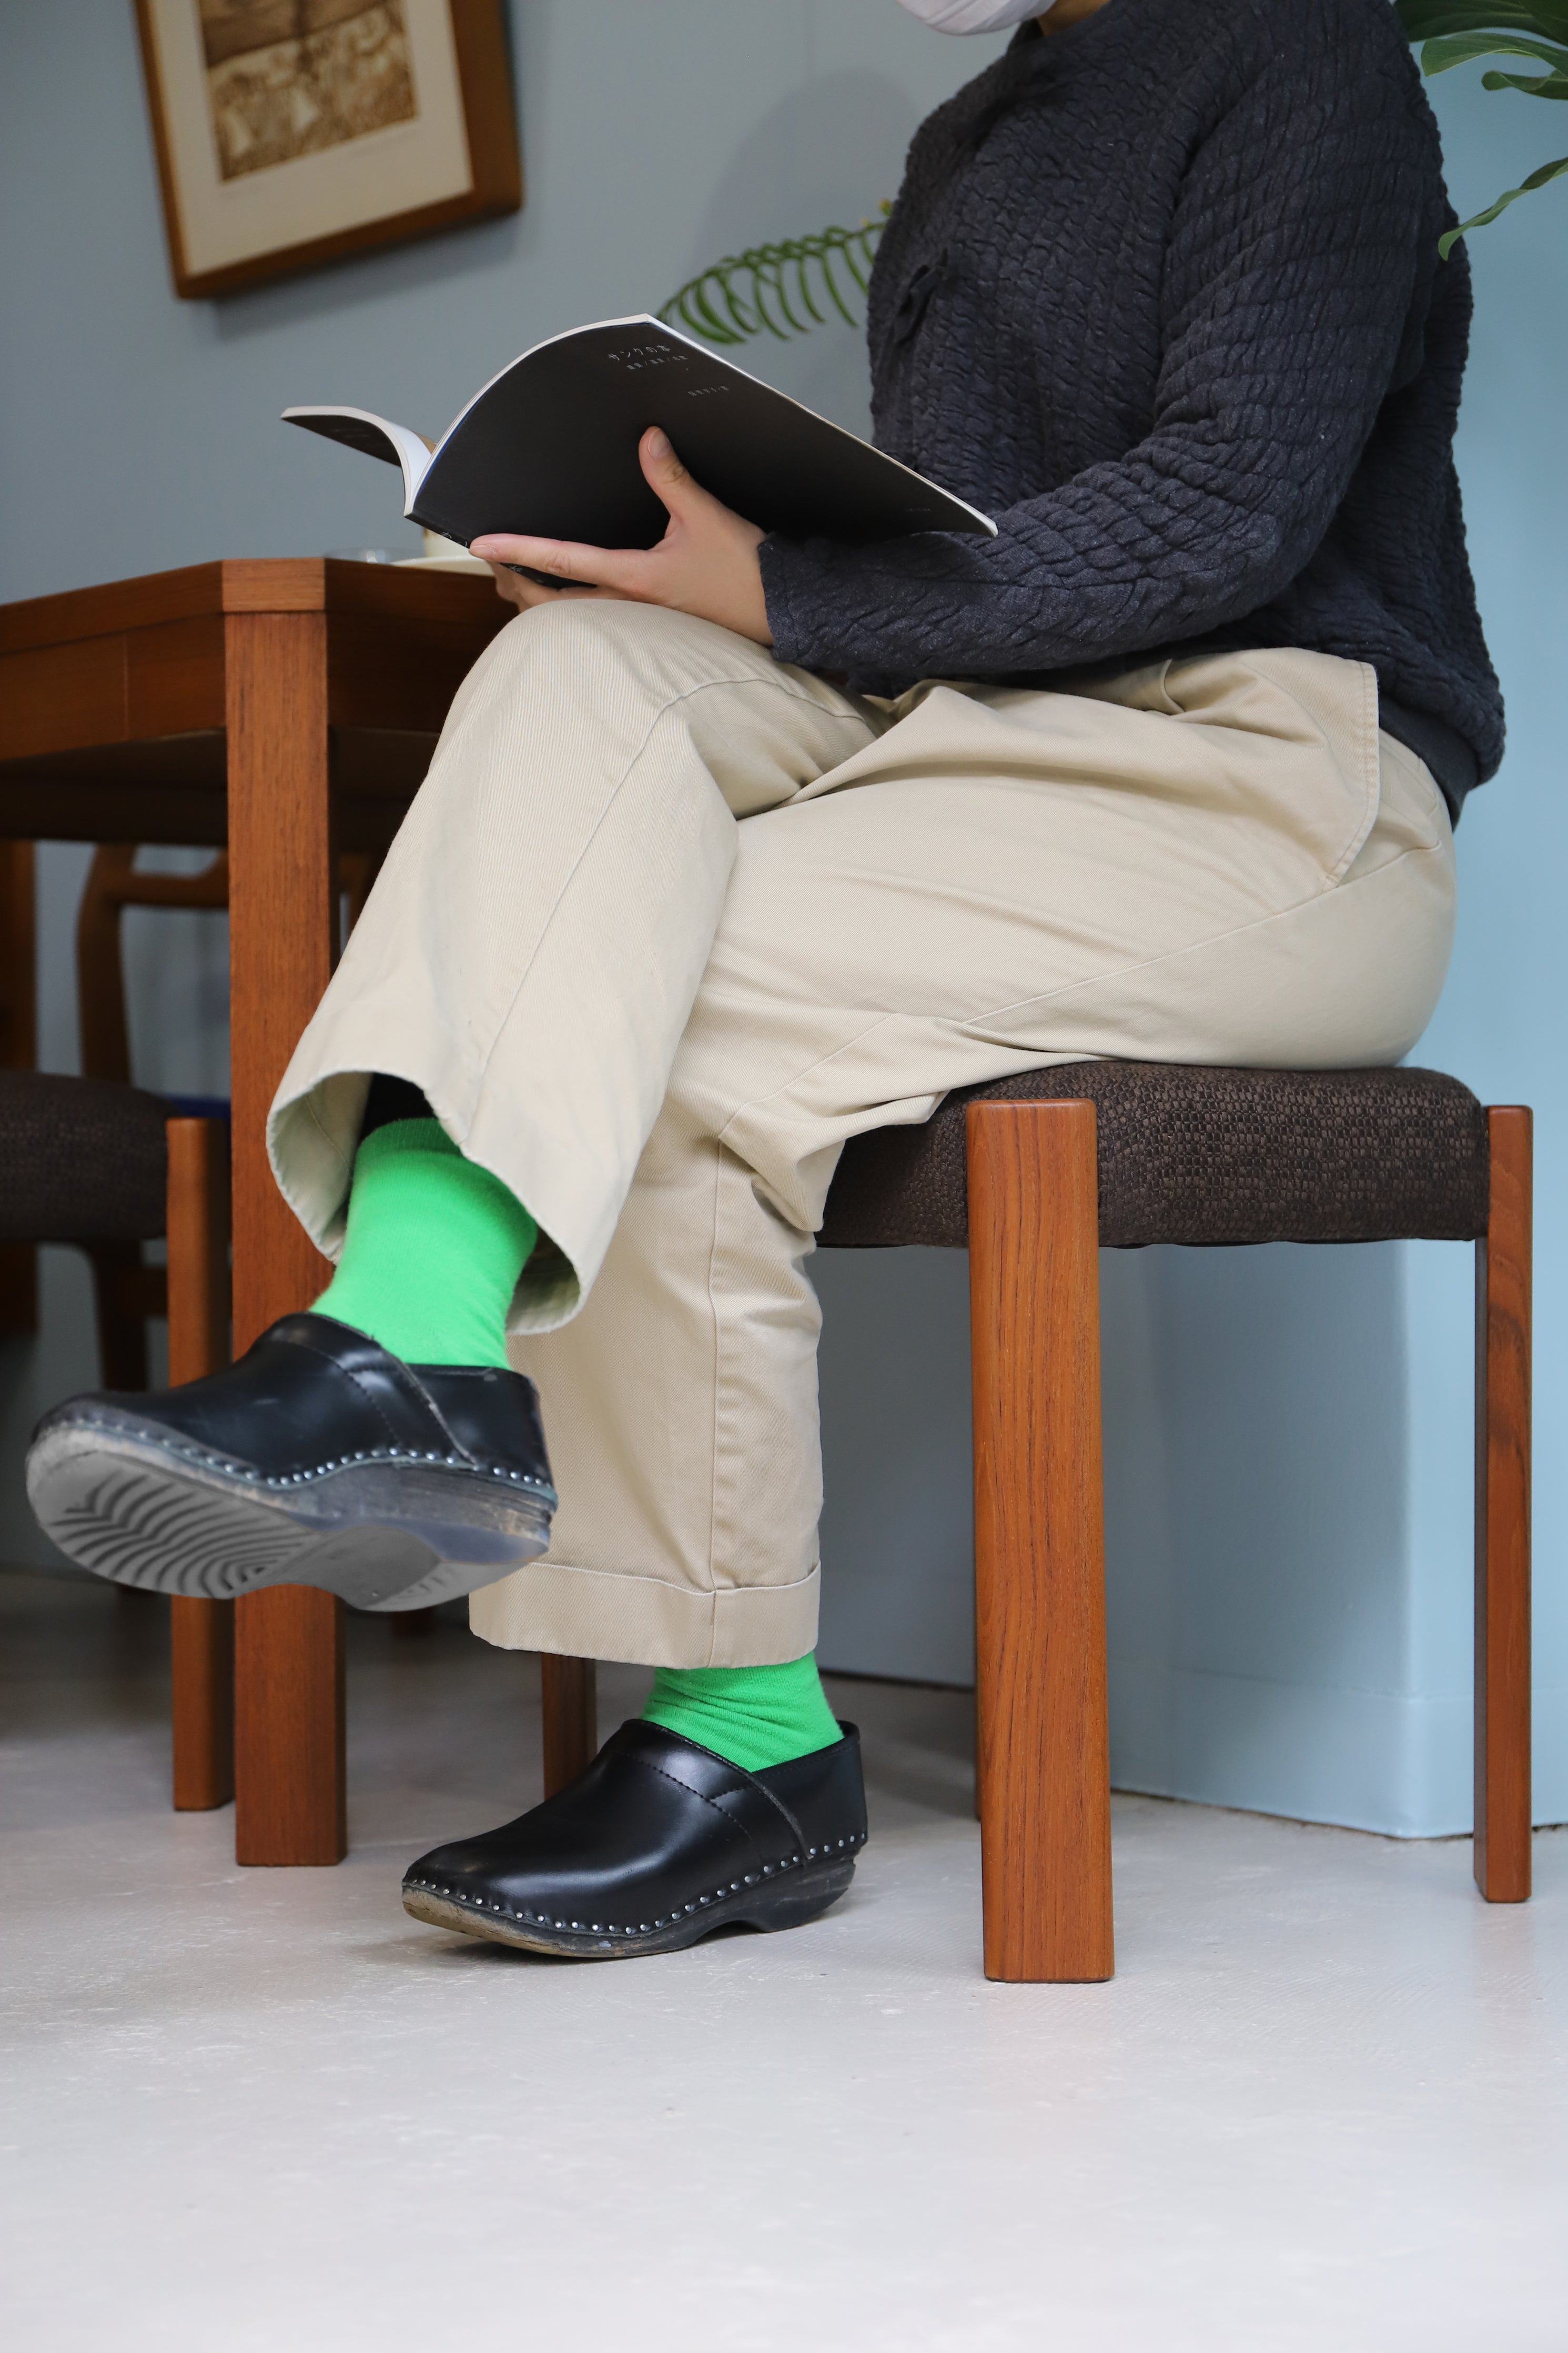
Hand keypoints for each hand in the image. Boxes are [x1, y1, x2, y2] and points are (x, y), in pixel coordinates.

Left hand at [471, 427, 771, 644]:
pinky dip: (565, 611)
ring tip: (513, 580)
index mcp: (633, 578)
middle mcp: (627, 607)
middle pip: (549, 604)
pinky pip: (592, 623)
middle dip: (514, 582)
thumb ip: (672, 476)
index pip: (561, 560)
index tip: (479, 543)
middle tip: (490, 561)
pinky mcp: (650, 628)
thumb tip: (647, 438)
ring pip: (568, 620)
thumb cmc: (747, 570)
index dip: (516, 549)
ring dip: (536, 602)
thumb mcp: (707, 516)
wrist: (781, 612)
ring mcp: (637, 622)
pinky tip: (561, 599)